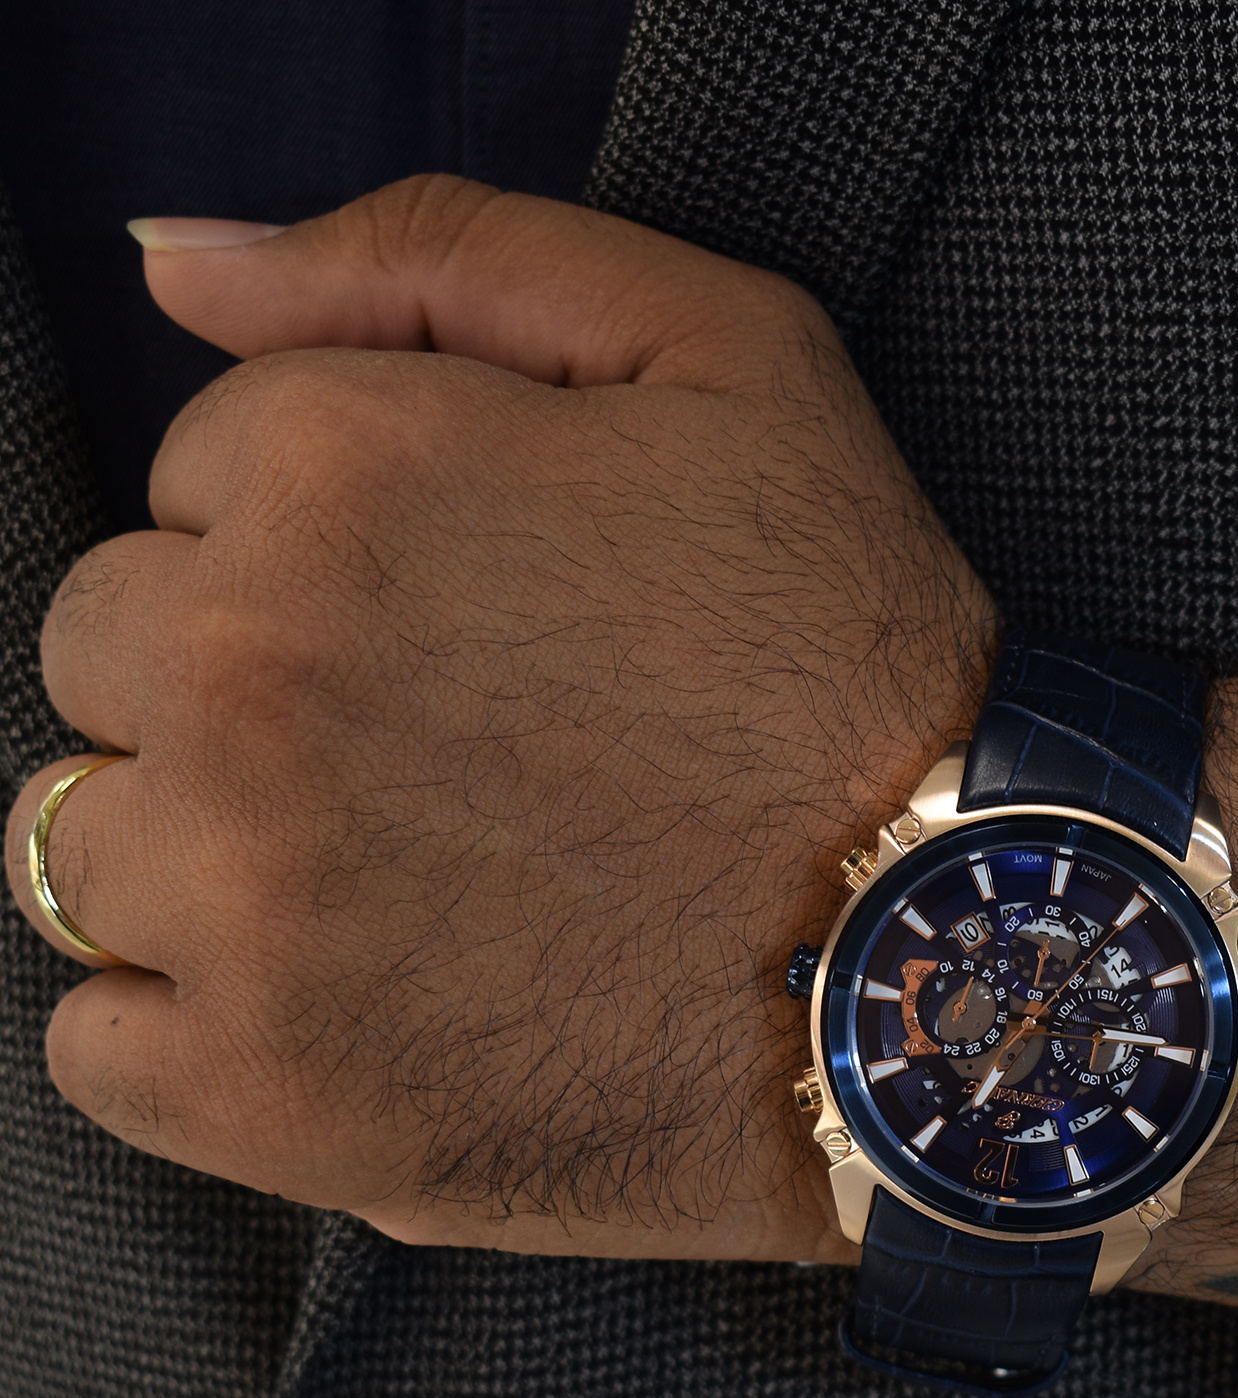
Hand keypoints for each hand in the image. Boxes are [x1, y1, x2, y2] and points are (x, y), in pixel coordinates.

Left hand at [5, 176, 994, 1260]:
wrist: (943, 960)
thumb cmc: (853, 669)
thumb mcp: (729, 359)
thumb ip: (437, 253)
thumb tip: (182, 261)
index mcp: (339, 473)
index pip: (195, 481)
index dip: (338, 551)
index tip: (469, 631)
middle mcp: (251, 674)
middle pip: (111, 656)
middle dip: (253, 690)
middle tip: (443, 763)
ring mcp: (241, 901)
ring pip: (82, 845)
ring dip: (211, 857)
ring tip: (408, 890)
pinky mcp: (266, 1096)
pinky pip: (97, 1048)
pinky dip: (193, 1032)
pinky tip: (347, 1006)